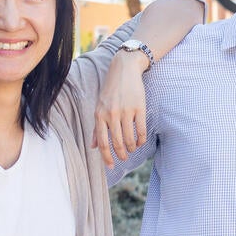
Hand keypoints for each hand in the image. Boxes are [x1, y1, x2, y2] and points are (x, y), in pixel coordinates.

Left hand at [94, 51, 148, 166]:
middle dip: (121, 154)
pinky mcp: (139, 108)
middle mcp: (111, 114)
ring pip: (130, 138)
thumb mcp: (99, 106)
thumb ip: (97, 127)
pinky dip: (142, 139)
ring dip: (132, 147)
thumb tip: (93, 146)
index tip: (111, 166)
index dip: (107, 157)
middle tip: (124, 158)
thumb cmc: (110, 89)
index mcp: (99, 115)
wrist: (124, 69)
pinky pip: (141, 130)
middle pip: (117, 142)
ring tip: (133, 149)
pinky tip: (141, 142)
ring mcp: (125, 111)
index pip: (102, 143)